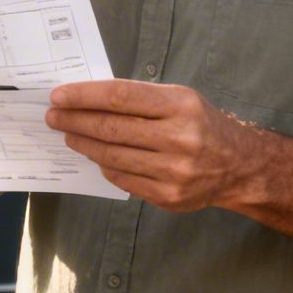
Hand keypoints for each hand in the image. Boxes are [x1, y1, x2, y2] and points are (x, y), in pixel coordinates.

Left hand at [46, 80, 251, 212]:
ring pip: (111, 156)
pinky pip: (122, 179)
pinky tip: (94, 155)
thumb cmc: (201, 125)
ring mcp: (174, 172)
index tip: (58, 96)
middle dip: (74, 121)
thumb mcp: (180, 99)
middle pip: (111, 128)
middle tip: (53, 116)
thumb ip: (139, 99)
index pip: (120, 97)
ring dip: (83, 144)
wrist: (239, 166)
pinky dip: (104, 165)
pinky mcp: (168, 196)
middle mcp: (179, 138)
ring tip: (68, 134)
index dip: (83, 96)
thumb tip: (87, 100)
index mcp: (181, 105)